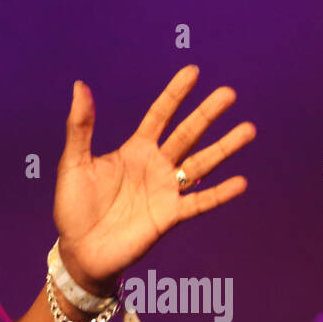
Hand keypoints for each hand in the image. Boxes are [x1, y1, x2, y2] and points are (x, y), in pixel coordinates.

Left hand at [53, 65, 255, 291]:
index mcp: (134, 150)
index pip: (159, 115)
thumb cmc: (74, 207)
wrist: (79, 250)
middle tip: (229, 93)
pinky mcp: (170, 216)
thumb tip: (80, 86)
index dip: (175, 94)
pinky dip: (219, 194)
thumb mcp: (74, 162)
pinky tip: (240, 182)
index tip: (193, 71)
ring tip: (248, 129)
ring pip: (201, 164)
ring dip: (224, 148)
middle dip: (207, 114)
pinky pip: (199, 203)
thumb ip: (80, 127)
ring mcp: (166, 190)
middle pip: (187, 134)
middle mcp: (156, 166)